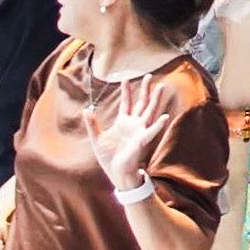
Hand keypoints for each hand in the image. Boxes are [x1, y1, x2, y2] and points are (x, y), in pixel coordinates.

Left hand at [91, 74, 179, 196]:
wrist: (116, 173)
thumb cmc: (109, 157)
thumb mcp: (97, 138)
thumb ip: (93, 124)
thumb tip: (86, 109)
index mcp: (123, 122)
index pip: (126, 103)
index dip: (126, 91)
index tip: (126, 79)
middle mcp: (134, 124)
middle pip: (142, 103)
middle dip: (145, 90)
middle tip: (150, 76)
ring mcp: (140, 131)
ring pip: (150, 112)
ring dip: (155, 100)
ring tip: (160, 87)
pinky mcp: (142, 141)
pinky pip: (152, 131)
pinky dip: (158, 125)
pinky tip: (164, 117)